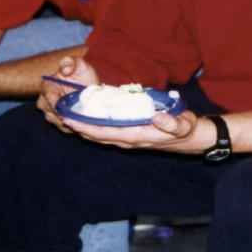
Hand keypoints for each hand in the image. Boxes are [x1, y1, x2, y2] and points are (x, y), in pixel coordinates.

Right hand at [36, 56, 99, 131]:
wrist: (90, 86)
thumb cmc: (82, 73)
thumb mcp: (79, 64)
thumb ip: (71, 62)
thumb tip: (65, 69)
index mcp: (47, 85)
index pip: (48, 97)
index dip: (54, 104)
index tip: (62, 109)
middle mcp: (45, 100)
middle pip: (49, 112)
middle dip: (61, 116)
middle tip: (74, 118)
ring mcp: (51, 112)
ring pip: (56, 122)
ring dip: (67, 123)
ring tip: (80, 122)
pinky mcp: (60, 120)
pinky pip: (63, 128)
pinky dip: (72, 128)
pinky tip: (81, 125)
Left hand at [62, 109, 201, 151]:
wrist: (191, 138)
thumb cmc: (186, 128)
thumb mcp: (184, 125)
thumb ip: (172, 122)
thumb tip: (157, 117)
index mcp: (137, 135)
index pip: (105, 132)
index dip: (85, 126)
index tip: (70, 118)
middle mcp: (129, 139)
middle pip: (97, 135)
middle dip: (78, 125)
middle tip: (60, 112)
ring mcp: (129, 138)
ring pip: (100, 134)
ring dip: (83, 126)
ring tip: (68, 113)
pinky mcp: (130, 134)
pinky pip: (107, 132)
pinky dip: (94, 126)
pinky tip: (87, 117)